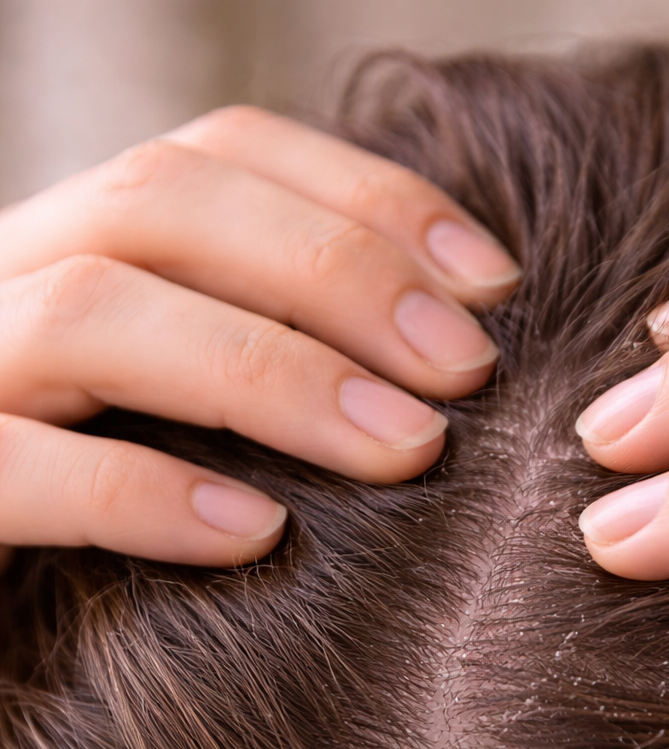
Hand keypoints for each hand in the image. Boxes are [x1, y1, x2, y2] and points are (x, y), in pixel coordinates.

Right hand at [0, 107, 519, 564]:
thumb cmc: (95, 544)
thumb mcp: (177, 425)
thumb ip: (260, 370)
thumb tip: (439, 370)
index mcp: (72, 250)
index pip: (213, 158)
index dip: (363, 197)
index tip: (493, 282)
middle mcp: (2, 284)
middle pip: (160, 202)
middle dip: (336, 271)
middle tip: (465, 369)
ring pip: (89, 313)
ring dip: (269, 371)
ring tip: (403, 447)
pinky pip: (17, 470)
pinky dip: (141, 493)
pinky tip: (257, 535)